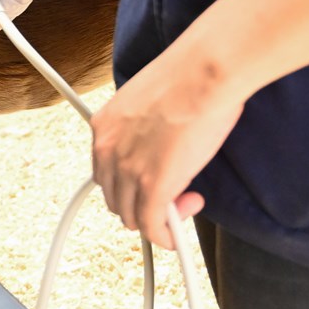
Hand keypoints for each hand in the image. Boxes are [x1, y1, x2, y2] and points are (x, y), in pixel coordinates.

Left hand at [91, 40, 246, 247]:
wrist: (204, 72)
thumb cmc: (190, 77)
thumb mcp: (152, 102)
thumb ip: (148, 129)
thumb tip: (164, 148)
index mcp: (104, 125)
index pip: (105, 171)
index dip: (130, 184)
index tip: (153, 182)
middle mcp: (108, 149)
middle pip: (114, 197)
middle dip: (142, 204)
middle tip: (174, 196)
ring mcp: (129, 170)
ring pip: (130, 216)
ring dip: (156, 219)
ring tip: (185, 204)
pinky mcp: (153, 187)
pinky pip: (152, 227)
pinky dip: (164, 237)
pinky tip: (177, 234)